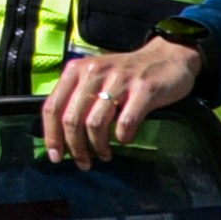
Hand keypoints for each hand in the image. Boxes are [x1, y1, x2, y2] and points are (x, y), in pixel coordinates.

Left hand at [42, 32, 206, 167]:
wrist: (168, 56)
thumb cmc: (128, 73)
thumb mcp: (96, 77)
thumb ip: (77, 98)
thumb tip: (62, 134)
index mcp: (77, 70)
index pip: (52, 107)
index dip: (51, 136)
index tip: (55, 156)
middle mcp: (94, 72)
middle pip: (72, 119)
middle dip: (75, 147)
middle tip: (83, 163)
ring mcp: (119, 80)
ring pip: (96, 123)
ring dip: (98, 146)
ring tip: (104, 155)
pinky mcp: (144, 89)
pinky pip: (126, 122)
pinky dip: (123, 137)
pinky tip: (125, 140)